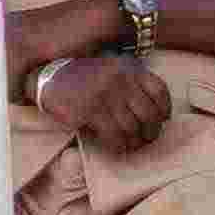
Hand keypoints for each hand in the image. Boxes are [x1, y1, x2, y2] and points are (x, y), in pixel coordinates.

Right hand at [32, 54, 171, 155]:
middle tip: (147, 138)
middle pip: (149, 113)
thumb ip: (131, 81)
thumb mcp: (111, 68)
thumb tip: (152, 110)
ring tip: (133, 145)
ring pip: (132, 127)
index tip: (162, 119)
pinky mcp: (90, 111)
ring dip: (135, 141)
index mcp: (128, 69)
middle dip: (152, 130)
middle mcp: (120, 81)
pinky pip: (113, 135)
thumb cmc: (83, 75)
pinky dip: (118, 145)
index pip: (159, 90)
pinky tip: (117, 147)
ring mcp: (105, 96)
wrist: (50, 77)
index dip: (164, 109)